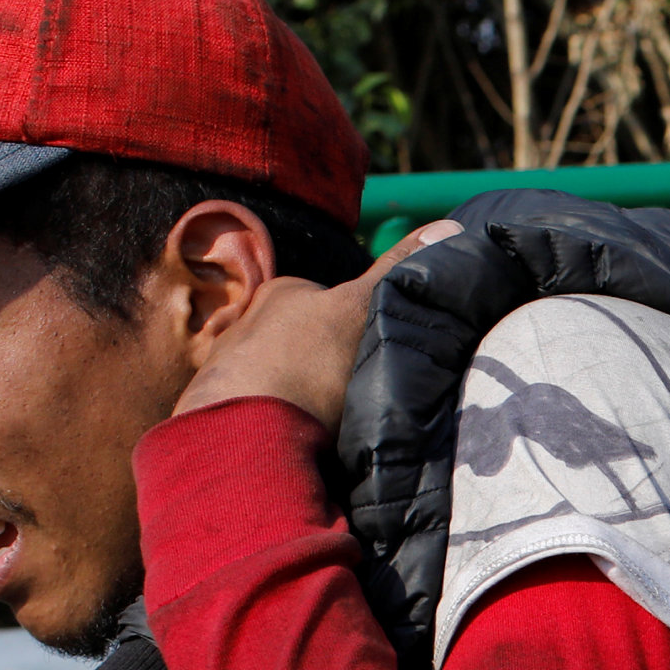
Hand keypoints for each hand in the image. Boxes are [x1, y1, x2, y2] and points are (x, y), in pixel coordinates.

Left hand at [176, 221, 460, 429]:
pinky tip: (299, 445)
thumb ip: (398, 270)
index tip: (381, 358)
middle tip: (359, 398)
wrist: (244, 438)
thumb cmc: (307, 367)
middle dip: (329, 364)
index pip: (335, 300)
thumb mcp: (361, 310)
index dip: (363, 327)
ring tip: (330, 428)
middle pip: (307, 339)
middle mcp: (249, 321)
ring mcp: (230, 368)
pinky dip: (279, 426)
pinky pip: (261, 413)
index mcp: (283, 292)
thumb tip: (449, 224)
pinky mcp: (220, 413)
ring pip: (284, 377)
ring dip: (304, 397)